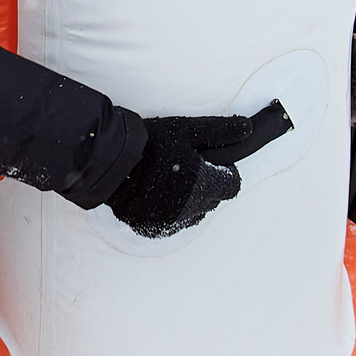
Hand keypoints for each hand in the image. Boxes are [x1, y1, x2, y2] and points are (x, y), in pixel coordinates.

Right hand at [105, 100, 291, 237]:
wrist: (109, 162)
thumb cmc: (150, 142)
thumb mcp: (187, 129)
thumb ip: (221, 130)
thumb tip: (247, 128)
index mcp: (204, 185)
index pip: (232, 185)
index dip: (226, 173)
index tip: (212, 164)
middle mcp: (191, 209)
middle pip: (213, 199)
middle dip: (207, 185)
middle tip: (187, 167)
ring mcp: (170, 221)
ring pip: (192, 213)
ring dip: (189, 200)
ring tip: (169, 179)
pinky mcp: (151, 227)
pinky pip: (170, 222)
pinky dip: (168, 210)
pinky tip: (155, 192)